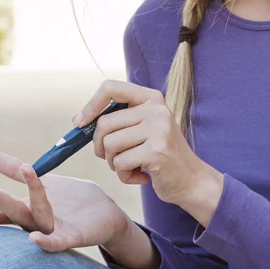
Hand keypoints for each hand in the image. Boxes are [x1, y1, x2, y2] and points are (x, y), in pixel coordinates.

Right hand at [0, 152, 132, 251]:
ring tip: (0, 193)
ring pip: (34, 219)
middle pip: (14, 213)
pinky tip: (34, 239)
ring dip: (18, 206)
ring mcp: (55, 230)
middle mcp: (38, 222)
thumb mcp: (43, 182)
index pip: (3, 210)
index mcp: (29, 209)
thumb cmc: (73, 200)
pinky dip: (46, 241)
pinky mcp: (74, 236)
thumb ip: (18, 172)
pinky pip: (58, 241)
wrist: (106, 213)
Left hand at [74, 79, 223, 212]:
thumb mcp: (143, 129)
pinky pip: (120, 163)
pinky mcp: (157, 151)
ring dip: (114, 164)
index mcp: (151, 98)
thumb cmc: (160, 156)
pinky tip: (141, 177)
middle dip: (100, 147)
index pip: (111, 88)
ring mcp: (158, 129)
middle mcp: (156, 109)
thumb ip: (118, 121)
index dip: (91, 105)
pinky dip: (124, 176)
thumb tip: (78, 121)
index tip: (80, 123)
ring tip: (132, 167)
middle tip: (114, 159)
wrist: (191, 180)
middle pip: (104, 123)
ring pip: (109, 145)